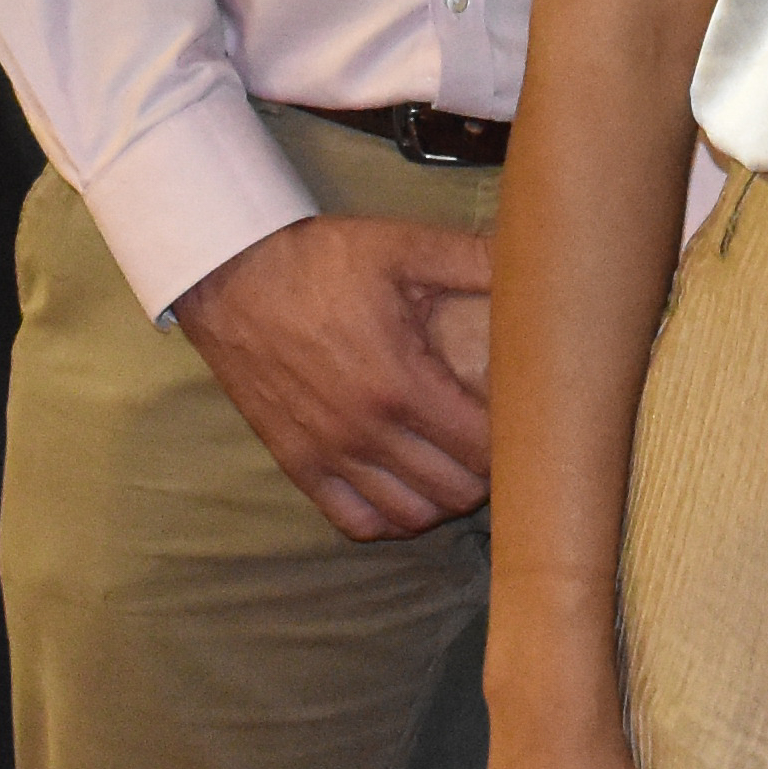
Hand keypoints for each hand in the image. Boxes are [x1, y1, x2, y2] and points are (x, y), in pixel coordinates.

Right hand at [169, 213, 497, 537]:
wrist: (230, 277)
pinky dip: (388, 517)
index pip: (483, 449)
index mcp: (402, 382)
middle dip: (487, 473)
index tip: (526, 422)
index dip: (516, 443)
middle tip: (498, 443)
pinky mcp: (298, 463)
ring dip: (443, 500)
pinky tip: (405, 490)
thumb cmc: (320, 261)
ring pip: (409, 514)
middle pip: (454, 491)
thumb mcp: (402, 248)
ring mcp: (330, 454)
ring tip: (458, 467)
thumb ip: (473, 259)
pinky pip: (354, 520)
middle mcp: (367, 431)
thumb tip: (537, 259)